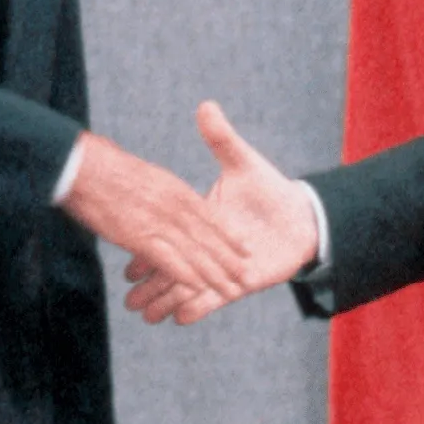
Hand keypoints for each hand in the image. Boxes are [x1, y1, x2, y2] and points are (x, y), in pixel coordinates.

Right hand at [59, 132, 248, 300]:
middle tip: (246, 275)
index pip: (209, 213)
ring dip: (214, 272)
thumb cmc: (103, 167)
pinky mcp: (140, 236)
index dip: (227, 233)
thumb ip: (156, 190)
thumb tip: (159, 200)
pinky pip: (169, 259)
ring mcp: (158, 220)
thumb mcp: (141, 174)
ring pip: (195, 251)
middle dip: (228, 258)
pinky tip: (197, 288)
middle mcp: (172, 203)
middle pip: (208, 235)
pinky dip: (185, 274)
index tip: (244, 247)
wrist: (81, 165)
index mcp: (173, 187)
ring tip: (232, 289)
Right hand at [125, 101, 319, 324]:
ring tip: (142, 314)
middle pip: (170, 263)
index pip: (163, 232)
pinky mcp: (237, 283)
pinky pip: (213, 298)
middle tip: (124, 295)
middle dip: (148, 281)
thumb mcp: (242, 161)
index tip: (123, 250)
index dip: (147, 243)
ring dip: (165, 300)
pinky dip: (197, 307)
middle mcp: (205, 244)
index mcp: (199, 216)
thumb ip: (221, 137)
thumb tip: (206, 105)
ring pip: (187, 286)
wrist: (300, 221)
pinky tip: (180, 317)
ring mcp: (220, 266)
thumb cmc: (270, 190)